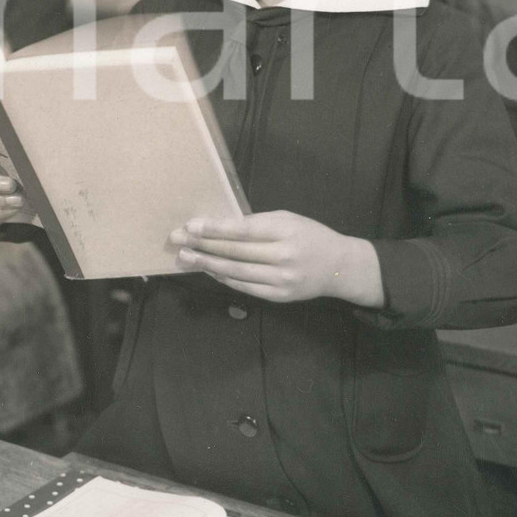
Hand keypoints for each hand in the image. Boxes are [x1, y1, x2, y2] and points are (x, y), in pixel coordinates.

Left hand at [168, 210, 384, 305]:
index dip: (215, 229)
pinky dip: (224, 279)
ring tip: (185, 258)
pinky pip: (245, 287)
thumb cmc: (309, 235)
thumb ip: (257, 223)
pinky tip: (209, 271)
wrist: (339, 266)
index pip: (243, 230)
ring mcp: (281, 280)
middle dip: (203, 246)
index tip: (191, 226)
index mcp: (286, 230)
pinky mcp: (279, 297)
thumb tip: (218, 227)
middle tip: (178, 241)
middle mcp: (284, 256)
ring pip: (236, 272)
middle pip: (235, 252)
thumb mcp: (288, 219)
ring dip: (207, 265)